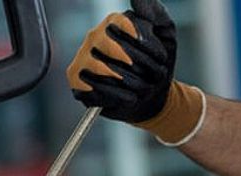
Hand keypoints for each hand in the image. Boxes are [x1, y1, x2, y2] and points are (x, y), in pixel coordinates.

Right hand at [65, 0, 203, 143]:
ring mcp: (82, 58)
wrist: (151, 96)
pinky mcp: (77, 80)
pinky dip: (116, 96)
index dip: (148, 47)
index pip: (127, 27)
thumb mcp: (164, 33)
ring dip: (131, 83)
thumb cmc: (155, 63)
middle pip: (115, 49)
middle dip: (141, 67)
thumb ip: (154, 12)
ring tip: (143, 89)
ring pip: (103, 69)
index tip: (161, 59)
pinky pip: (93, 88)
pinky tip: (129, 98)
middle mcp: (94, 36)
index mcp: (113, 22)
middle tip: (154, 77)